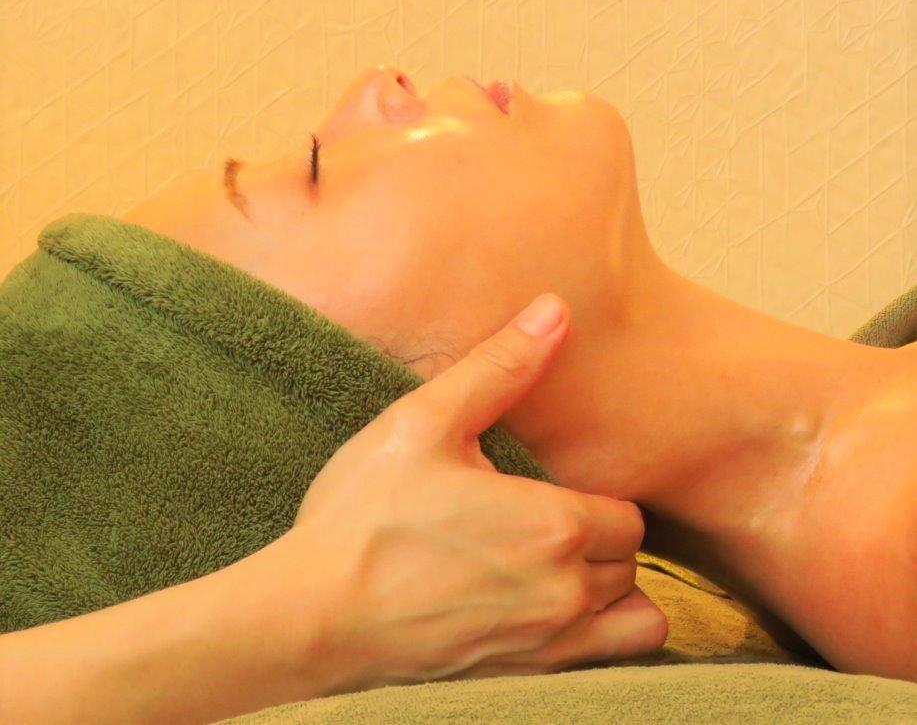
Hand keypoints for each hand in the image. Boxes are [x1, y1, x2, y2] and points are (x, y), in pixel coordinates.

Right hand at [287, 293, 666, 689]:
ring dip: (612, 593)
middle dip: (601, 541)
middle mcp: (566, 591)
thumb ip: (499, 367)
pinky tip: (548, 611)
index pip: (630, 516)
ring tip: (562, 570)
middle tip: (548, 524)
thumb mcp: (424, 422)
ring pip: (634, 620)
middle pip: (629, 564)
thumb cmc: (363, 516)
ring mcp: (546, 643)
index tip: (554, 493)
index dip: (598, 499)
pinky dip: (597, 637)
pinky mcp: (521, 677)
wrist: (311, 615)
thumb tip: (556, 309)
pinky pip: (605, 663)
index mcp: (555, 524)